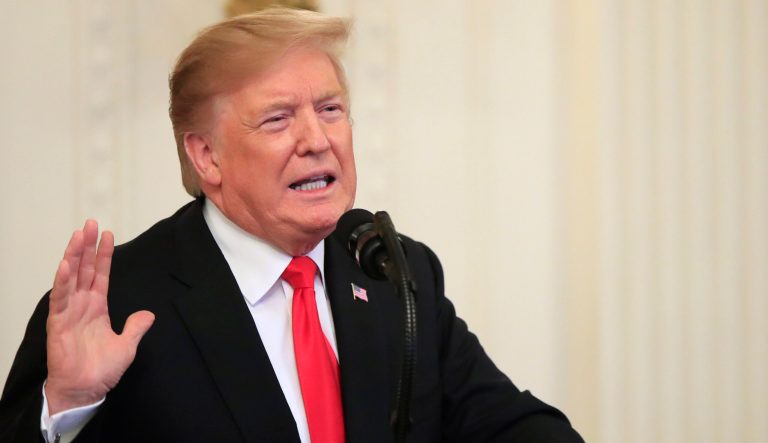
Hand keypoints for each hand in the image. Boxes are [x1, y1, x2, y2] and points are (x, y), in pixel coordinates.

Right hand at [44, 220, 154, 414]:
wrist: (86, 390)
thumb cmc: (101, 370)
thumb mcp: (127, 345)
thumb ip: (136, 327)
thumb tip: (148, 314)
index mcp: (97, 307)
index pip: (101, 275)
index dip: (104, 255)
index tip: (107, 234)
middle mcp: (82, 305)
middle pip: (84, 269)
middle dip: (87, 247)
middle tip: (90, 224)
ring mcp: (69, 312)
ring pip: (71, 277)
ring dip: (74, 256)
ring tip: (78, 235)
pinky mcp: (58, 323)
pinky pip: (60, 298)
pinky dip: (62, 281)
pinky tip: (65, 264)